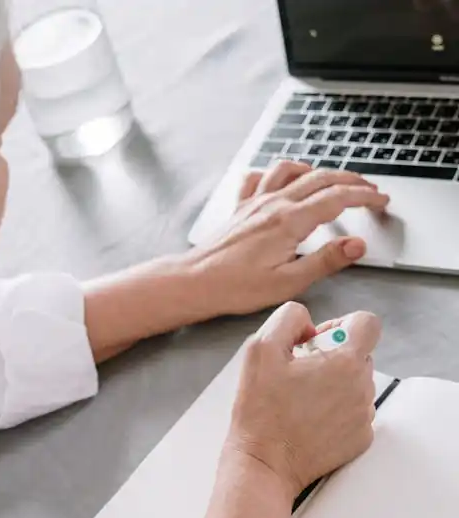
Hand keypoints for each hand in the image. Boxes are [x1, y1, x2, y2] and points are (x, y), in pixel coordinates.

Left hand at [188, 162, 388, 317]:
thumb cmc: (236, 287)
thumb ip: (326, 261)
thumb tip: (357, 245)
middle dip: (351, 181)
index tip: (381, 200)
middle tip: (370, 190)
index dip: (365, 196)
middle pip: (321, 178)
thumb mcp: (288, 283)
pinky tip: (283, 179)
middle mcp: (274, 204)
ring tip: (333, 179)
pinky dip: (279, 172)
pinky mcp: (241, 208)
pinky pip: (262, 176)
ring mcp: (256, 202)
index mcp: (290, 221)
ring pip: (293, 170)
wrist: (196, 282)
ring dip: (318, 170)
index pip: (338, 198)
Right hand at [227, 301, 379, 498]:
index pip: (367, 323)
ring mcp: (364, 416)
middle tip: (300, 375)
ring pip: (358, 384)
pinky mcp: (361, 439)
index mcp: (345, 362)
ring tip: (302, 401)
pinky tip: (309, 420)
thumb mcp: (259, 349)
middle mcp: (362, 388)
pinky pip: (356, 413)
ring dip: (335, 385)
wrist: (265, 465)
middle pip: (360, 354)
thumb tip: (308, 323)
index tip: (319, 342)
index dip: (341, 325)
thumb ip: (289, 319)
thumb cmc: (260, 413)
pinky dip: (337, 412)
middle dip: (333, 358)